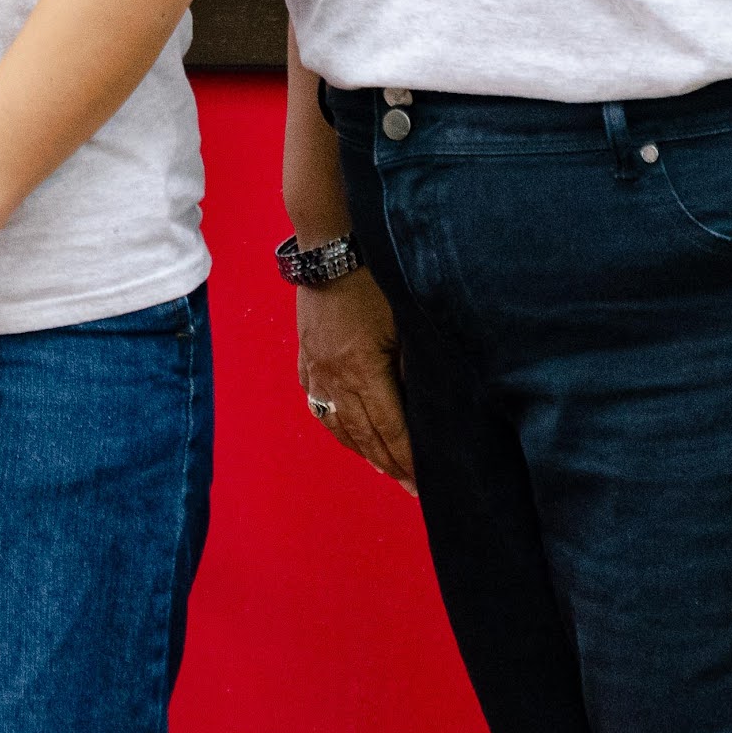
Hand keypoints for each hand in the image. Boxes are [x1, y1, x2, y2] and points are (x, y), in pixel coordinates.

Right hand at [295, 268, 415, 487]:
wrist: (331, 245)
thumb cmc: (375, 277)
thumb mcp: (405, 321)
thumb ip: (413, 365)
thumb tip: (426, 403)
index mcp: (361, 368)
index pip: (389, 428)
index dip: (407, 458)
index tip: (423, 481)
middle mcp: (333, 375)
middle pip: (363, 434)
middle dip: (389, 463)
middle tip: (410, 487)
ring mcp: (314, 367)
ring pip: (337, 423)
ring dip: (361, 450)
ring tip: (383, 468)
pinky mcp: (305, 355)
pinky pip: (317, 402)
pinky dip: (334, 424)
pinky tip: (347, 434)